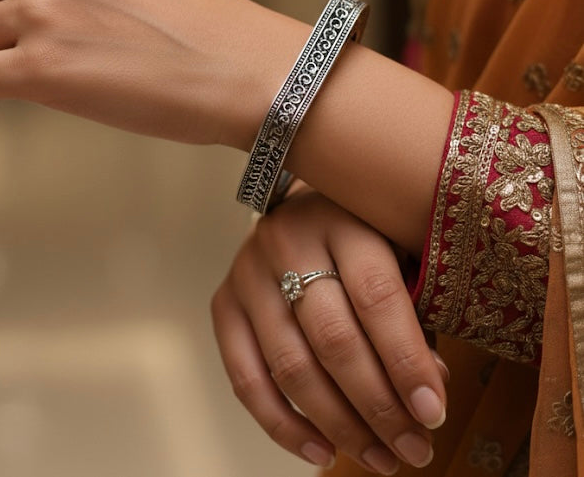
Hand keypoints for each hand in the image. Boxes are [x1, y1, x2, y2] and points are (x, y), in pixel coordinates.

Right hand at [211, 187, 447, 473]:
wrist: (299, 207)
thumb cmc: (360, 235)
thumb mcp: (396, 250)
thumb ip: (413, 312)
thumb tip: (429, 391)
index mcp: (341, 219)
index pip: (375, 296)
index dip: (406, 360)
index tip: (434, 413)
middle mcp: (287, 241)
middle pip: (332, 337)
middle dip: (378, 406)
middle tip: (414, 449)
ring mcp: (248, 273)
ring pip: (291, 366)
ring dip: (339, 426)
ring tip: (380, 458)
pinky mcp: (224, 303)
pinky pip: (246, 379)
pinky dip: (284, 426)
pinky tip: (323, 452)